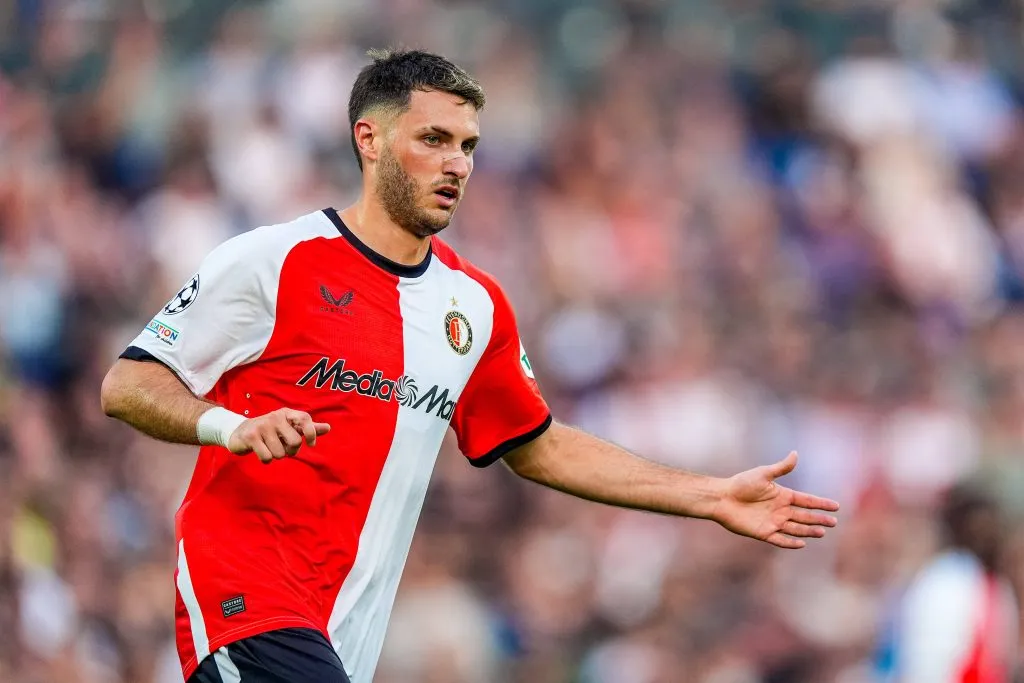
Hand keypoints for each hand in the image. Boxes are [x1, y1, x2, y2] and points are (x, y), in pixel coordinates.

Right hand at [227, 408, 330, 462]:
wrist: (240, 432)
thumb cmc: (271, 431)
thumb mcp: (289, 427)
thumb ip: (307, 428)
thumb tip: (328, 427)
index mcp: (287, 414)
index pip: (305, 419)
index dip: (311, 433)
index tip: (311, 444)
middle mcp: (275, 417)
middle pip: (295, 442)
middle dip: (291, 450)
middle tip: (282, 446)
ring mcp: (263, 426)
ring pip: (281, 453)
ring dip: (277, 455)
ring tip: (269, 447)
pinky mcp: (251, 437)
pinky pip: (267, 457)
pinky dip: (266, 459)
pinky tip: (261, 451)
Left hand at [712, 452, 838, 548]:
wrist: (722, 498)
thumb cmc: (741, 484)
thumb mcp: (763, 474)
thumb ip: (781, 467)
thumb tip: (795, 453)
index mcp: (782, 495)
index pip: (806, 500)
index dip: (821, 503)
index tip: (836, 506)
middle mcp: (780, 510)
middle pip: (804, 516)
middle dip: (819, 519)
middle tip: (834, 522)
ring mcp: (773, 522)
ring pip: (796, 528)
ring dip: (809, 530)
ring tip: (822, 532)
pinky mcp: (763, 533)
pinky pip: (780, 540)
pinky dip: (791, 542)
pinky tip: (802, 543)